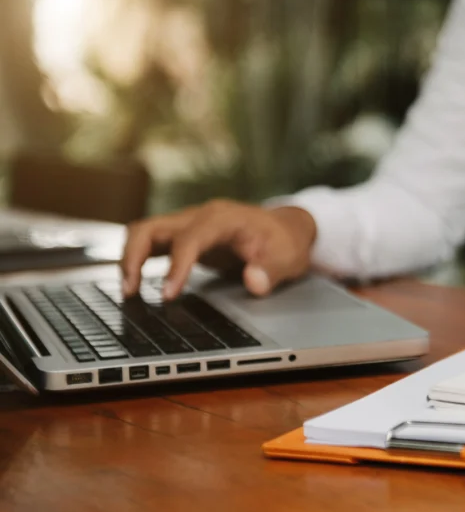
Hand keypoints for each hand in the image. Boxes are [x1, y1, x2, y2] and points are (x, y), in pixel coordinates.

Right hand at [120, 199, 316, 299]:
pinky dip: (138, 260)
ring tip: (128, 290)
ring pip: (144, 232)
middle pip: (152, 227)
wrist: (286, 228)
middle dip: (134, 256)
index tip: (168, 295)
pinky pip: (152, 243)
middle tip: (130, 290)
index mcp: (224, 218)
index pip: (191, 238)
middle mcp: (200, 216)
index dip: (177, 266)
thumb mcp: (288, 258)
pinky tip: (136, 283)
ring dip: (130, 258)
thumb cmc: (285, 242)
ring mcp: (189, 224)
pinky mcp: (184, 235)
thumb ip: (272, 270)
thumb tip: (254, 282)